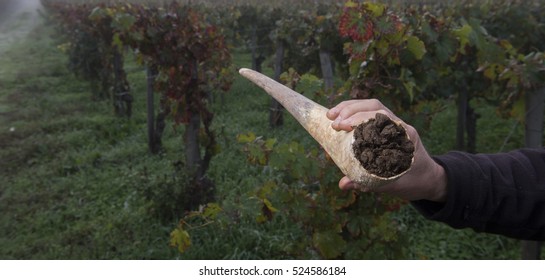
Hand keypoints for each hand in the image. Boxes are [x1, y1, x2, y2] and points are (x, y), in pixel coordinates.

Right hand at [327, 99, 446, 201]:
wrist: (430, 179)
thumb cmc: (413, 182)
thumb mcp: (391, 185)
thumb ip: (366, 183)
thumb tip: (343, 184)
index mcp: (404, 136)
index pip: (380, 118)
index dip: (359, 118)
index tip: (342, 126)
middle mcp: (399, 126)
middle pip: (374, 107)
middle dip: (350, 110)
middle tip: (332, 121)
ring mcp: (395, 124)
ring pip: (372, 107)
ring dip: (350, 108)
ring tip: (331, 115)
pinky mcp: (389, 127)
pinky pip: (372, 113)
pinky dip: (355, 113)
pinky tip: (342, 118)